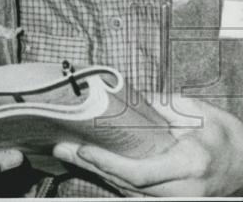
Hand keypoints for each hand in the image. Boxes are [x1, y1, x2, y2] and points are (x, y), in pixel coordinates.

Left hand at [53, 95, 242, 195]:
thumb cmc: (226, 137)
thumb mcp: (199, 114)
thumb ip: (162, 107)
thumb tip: (124, 96)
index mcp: (190, 165)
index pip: (139, 172)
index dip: (107, 163)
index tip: (82, 148)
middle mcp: (183, 191)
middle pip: (127, 185)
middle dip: (91, 166)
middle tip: (61, 148)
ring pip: (128, 193)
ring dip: (97, 174)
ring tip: (68, 153)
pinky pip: (137, 195)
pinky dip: (113, 180)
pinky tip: (92, 165)